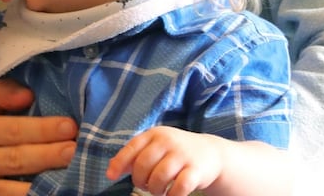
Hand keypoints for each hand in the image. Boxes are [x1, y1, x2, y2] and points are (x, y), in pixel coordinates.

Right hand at [0, 79, 76, 195]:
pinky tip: (56, 190)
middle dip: (49, 154)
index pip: (12, 130)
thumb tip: (27, 95)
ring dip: (47, 181)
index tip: (69, 126)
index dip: (42, 129)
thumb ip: (4, 92)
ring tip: (73, 172)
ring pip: (16, 188)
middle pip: (16, 159)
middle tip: (75, 149)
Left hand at [106, 126, 223, 195]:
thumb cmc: (176, 152)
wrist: (212, 153)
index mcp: (154, 134)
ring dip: (154, 189)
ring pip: (159, 177)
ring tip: (158, 190)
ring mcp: (183, 155)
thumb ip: (135, 156)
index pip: (131, 148)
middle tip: (144, 185)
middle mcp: (168, 141)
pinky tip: (171, 194)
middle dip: (139, 180)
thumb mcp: (156, 147)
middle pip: (143, 165)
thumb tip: (111, 169)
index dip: (119, 163)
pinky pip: (178, 188)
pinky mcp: (196, 170)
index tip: (110, 177)